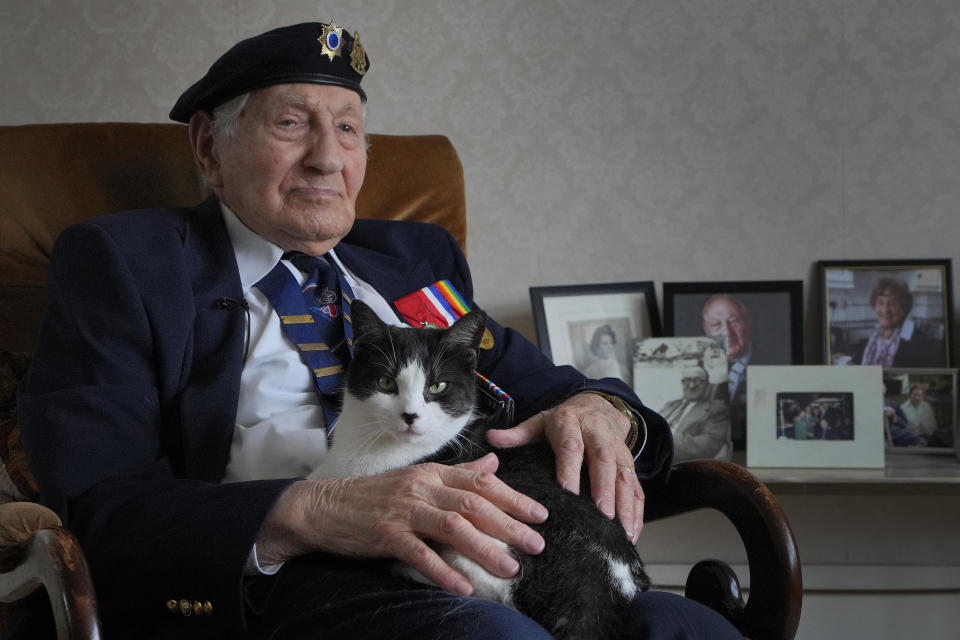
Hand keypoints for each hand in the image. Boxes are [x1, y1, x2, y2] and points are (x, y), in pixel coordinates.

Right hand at [255, 453, 547, 595]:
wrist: (324, 506)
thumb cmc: (375, 495)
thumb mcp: (418, 478)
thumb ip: (458, 473)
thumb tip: (493, 464)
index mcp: (432, 473)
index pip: (480, 482)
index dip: (513, 497)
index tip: (539, 514)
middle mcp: (422, 488)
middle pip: (473, 504)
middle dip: (509, 524)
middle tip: (536, 544)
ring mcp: (403, 510)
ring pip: (453, 527)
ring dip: (485, 549)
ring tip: (511, 568)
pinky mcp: (386, 534)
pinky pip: (420, 554)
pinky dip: (443, 571)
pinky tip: (463, 587)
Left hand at [486, 393, 643, 542]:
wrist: (597, 406)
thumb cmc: (563, 422)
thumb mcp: (539, 422)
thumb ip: (517, 434)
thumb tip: (492, 439)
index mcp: (571, 423)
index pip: (571, 446)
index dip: (570, 468)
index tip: (568, 492)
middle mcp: (598, 433)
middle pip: (603, 459)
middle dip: (604, 487)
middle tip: (602, 514)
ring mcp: (618, 448)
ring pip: (625, 474)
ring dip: (625, 503)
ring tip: (622, 530)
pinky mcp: (630, 463)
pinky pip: (637, 486)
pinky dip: (637, 510)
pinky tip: (633, 532)